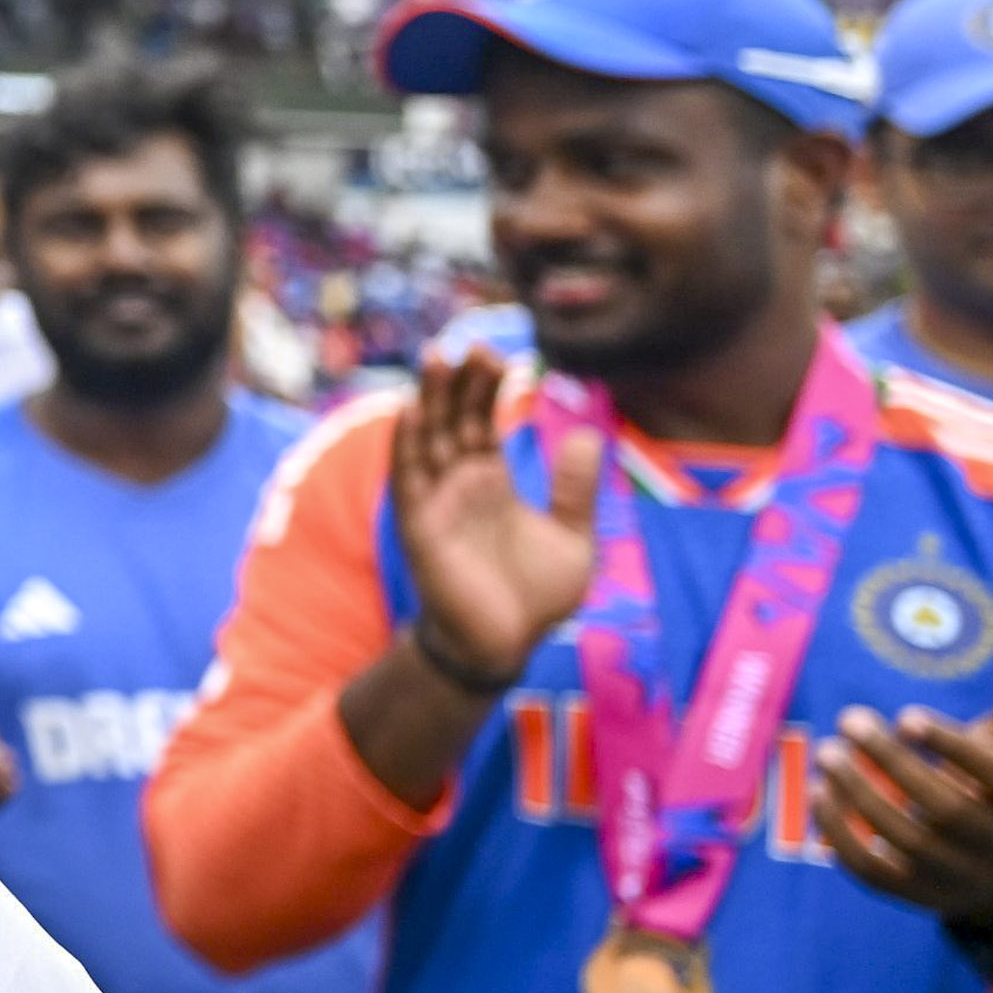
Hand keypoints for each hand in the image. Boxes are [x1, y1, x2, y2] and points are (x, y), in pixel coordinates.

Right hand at [383, 351, 598, 691]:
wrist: (506, 647)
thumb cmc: (535, 598)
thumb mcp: (572, 537)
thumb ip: (574, 489)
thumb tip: (585, 434)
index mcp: (491, 482)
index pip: (483, 422)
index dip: (488, 390)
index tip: (501, 358)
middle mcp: (458, 484)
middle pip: (452, 419)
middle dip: (459, 382)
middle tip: (471, 346)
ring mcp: (436, 502)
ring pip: (428, 438)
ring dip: (430, 398)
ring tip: (438, 358)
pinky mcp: (420, 527)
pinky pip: (409, 479)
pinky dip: (407, 444)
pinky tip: (412, 411)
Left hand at [818, 639, 992, 928]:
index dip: (955, 748)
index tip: (906, 716)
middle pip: (949, 810)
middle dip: (893, 763)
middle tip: (850, 719)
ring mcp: (966, 879)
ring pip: (907, 842)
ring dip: (859, 794)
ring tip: (828, 751)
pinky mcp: (924, 897)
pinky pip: (874, 871)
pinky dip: (841, 834)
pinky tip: (818, 792)